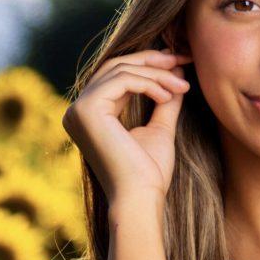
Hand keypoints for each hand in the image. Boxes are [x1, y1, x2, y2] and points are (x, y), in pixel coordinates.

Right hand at [62, 46, 191, 216]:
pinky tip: (168, 95)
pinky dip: (149, 83)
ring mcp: (78, 109)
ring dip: (156, 74)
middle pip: (115, 66)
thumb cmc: (149, 174)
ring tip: (182, 86)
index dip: (147, 64)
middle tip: (182, 60)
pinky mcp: (87, 110)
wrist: (141, 199)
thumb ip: (164, 99)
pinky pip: (122, 80)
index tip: (177, 63)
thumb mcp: (159, 129)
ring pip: (121, 71)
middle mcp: (77, 110)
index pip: (116, 76)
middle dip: (152, 60)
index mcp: (90, 115)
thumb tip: (177, 71)